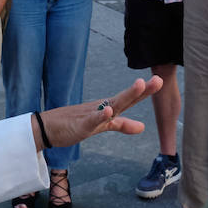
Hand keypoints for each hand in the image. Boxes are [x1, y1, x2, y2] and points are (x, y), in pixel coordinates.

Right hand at [37, 76, 163, 147]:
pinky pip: (91, 120)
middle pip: (125, 99)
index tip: (159, 81)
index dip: (145, 92)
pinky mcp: (80, 125)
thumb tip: (143, 127)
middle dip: (141, 90)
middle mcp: (102, 108)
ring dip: (126, 95)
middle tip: (158, 80)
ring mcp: (91, 115)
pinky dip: (100, 116)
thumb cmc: (74, 124)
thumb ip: (122, 124)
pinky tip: (108, 111)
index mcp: (108, 107)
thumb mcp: (103, 126)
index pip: (130, 99)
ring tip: (140, 84)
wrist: (47, 127)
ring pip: (111, 105)